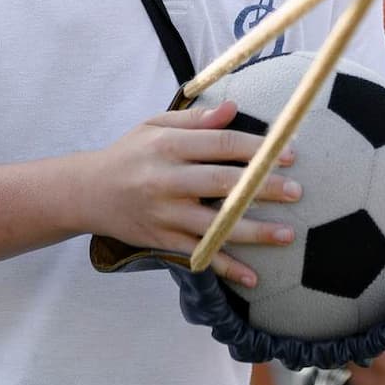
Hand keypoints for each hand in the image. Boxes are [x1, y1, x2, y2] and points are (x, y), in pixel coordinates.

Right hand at [85, 101, 301, 288]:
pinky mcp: (161, 240)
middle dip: (263, 187)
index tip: (289, 154)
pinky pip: (199, 254)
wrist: (87, 192)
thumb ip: (196, 120)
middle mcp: (166, 180)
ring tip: (287, 234)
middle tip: (297, 191)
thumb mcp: (154, 126)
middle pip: (223, 183)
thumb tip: (235, 108)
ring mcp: (164, 214)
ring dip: (254, 231)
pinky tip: (253, 277)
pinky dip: (226, 266)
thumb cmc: (128, 154)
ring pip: (215, 224)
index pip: (221, 144)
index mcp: (168, 145)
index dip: (257, 149)